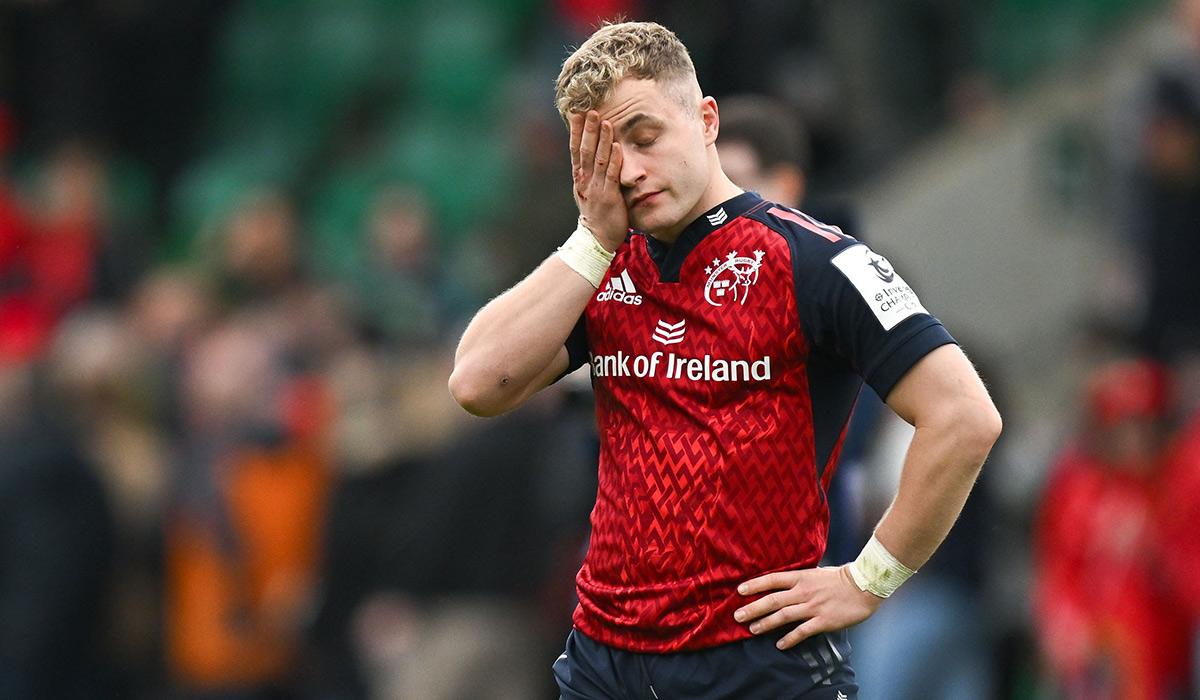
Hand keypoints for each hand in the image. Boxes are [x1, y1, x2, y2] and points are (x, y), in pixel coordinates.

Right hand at [569, 111, 627, 250]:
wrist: (597, 239)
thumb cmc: (596, 213)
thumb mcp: (588, 190)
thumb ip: (590, 172)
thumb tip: (591, 154)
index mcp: (579, 178)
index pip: (575, 150)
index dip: (577, 132)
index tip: (577, 114)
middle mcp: (585, 181)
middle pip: (585, 151)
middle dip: (588, 130)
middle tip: (591, 111)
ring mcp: (596, 188)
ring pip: (598, 160)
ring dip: (602, 140)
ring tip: (606, 121)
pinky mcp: (609, 197)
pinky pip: (611, 175)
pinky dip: (614, 160)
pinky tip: (617, 146)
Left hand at [734, 565, 882, 648]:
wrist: (864, 585)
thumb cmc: (840, 578)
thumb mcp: (816, 572)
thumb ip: (800, 578)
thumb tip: (785, 581)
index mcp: (801, 577)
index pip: (772, 580)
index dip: (755, 585)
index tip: (739, 591)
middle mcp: (803, 592)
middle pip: (773, 600)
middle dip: (753, 608)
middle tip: (737, 616)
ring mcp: (813, 607)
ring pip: (784, 616)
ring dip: (766, 623)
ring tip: (752, 630)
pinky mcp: (823, 621)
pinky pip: (803, 631)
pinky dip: (790, 638)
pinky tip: (780, 644)